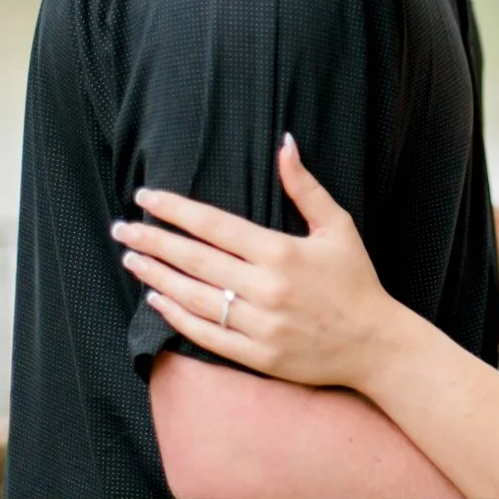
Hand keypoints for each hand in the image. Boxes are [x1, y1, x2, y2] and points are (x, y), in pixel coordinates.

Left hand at [114, 136, 396, 389]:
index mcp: (281, 253)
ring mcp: (260, 325)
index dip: (174, 210)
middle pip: (193, 259)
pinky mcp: (258, 355)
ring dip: (155, 276)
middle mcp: (265, 288)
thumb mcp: (339, 229)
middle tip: (122, 228)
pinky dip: (176, 316)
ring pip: (192, 296)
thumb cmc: (357, 282)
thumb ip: (305, 188)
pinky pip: (205, 334)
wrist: (376, 346)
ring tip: (131, 259)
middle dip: (152, 241)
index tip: (144, 197)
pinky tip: (157, 299)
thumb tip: (284, 143)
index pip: (213, 225)